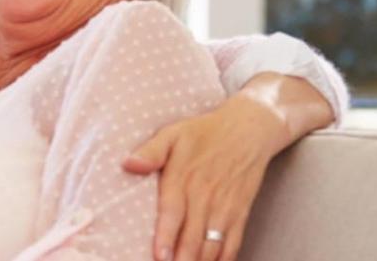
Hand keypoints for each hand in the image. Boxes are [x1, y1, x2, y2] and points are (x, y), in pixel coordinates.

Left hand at [122, 95, 290, 260]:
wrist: (248, 129)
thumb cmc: (203, 133)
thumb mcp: (173, 134)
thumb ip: (151, 151)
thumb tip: (128, 164)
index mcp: (184, 178)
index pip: (173, 213)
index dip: (166, 236)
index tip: (159, 256)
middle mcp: (205, 195)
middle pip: (192, 236)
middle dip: (182, 258)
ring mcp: (225, 206)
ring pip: (212, 244)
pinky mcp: (240, 212)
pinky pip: (233, 242)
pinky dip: (224, 258)